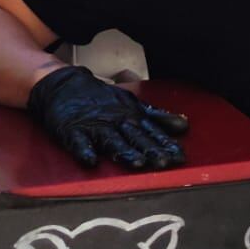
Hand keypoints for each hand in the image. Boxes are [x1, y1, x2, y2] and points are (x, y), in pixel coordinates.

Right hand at [26, 65, 188, 171]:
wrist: (66, 85)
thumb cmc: (102, 99)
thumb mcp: (131, 103)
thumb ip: (156, 117)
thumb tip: (184, 125)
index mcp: (131, 116)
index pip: (152, 132)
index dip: (166, 144)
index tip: (180, 157)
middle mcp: (116, 121)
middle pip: (136, 138)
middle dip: (150, 150)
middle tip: (164, 163)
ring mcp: (94, 126)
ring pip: (112, 141)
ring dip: (124, 152)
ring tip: (136, 164)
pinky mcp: (73, 131)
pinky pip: (78, 143)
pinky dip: (84, 151)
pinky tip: (90, 161)